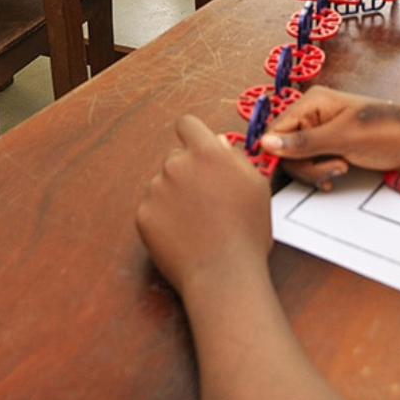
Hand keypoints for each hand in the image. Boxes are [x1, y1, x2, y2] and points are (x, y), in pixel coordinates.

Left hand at [136, 114, 271, 296]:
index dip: (192, 134)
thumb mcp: (256, 185)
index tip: (197, 148)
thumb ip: (235, 156)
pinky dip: (163, 217)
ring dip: (175, 194)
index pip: (187, 123)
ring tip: (197, 221)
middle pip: (176, 156)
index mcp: (206, 152)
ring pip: (163, 182)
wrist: (223, 276)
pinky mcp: (143, 214)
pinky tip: (183, 233)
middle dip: (188, 170)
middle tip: (206, 197)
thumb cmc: (246, 233)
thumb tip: (218, 143)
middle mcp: (177, 164)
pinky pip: (152, 207)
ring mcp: (156, 190)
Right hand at [260, 86, 399, 189]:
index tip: (297, 167)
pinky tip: (335, 175)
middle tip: (335, 167)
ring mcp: (319, 131)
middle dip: (306, 165)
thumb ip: (303, 142)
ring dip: (316, 171)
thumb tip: (266, 144)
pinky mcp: (327, 146)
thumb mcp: (342, 138)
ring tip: (342, 168)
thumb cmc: (385, 131)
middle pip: (284, 149)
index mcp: (312, 103)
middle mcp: (311, 115)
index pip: (275, 131)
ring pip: (297, 160)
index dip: (279, 152)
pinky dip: (320, 174)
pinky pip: (310, 164)